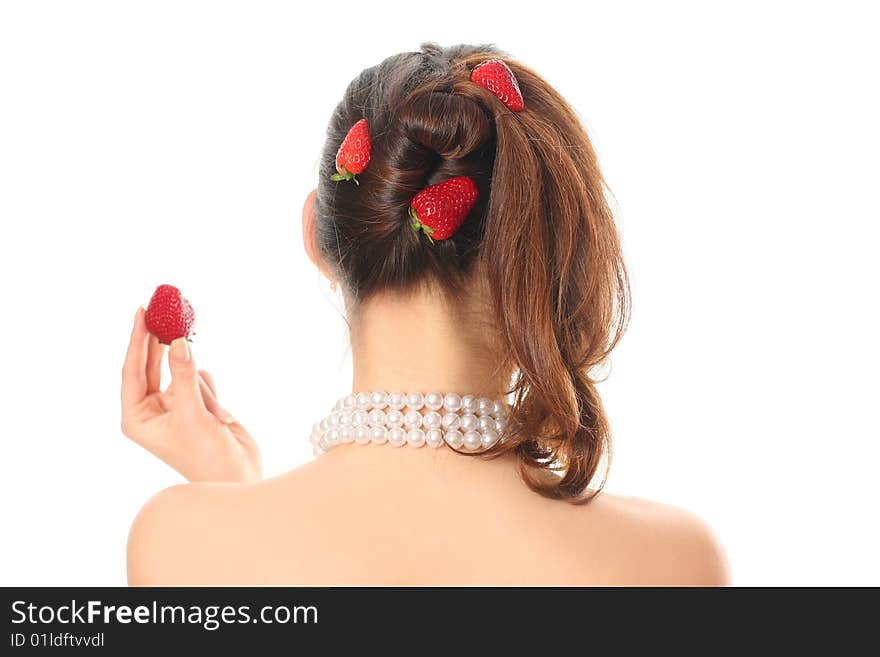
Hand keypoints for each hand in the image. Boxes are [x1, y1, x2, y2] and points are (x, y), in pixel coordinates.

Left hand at [121, 307, 260, 482]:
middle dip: (160, 341)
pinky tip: (213, 402)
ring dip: (196, 381)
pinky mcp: (199, 407)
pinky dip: (208, 387)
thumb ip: (183, 376)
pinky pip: (200, 382)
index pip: (133, 370)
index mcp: (137, 417)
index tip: (141, 312)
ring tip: (201, 386)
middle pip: (153, 366)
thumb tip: (177, 341)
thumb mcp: (191, 413)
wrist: (238, 477)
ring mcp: (177, 407)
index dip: (136, 340)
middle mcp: (153, 411)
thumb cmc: (206, 456)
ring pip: (182, 373)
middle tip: (164, 311)